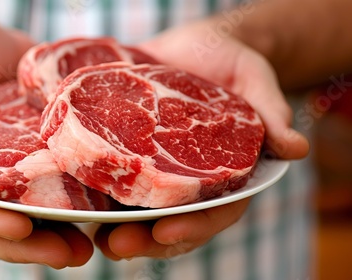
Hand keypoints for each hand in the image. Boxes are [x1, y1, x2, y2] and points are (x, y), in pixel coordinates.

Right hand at [0, 11, 91, 267]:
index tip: (19, 226)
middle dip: (30, 244)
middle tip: (67, 254)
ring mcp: (13, 174)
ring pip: (31, 217)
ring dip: (57, 236)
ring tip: (86, 248)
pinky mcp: (42, 161)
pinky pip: (57, 189)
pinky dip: (76, 205)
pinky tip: (101, 214)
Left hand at [93, 20, 309, 259]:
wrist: (190, 46)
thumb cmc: (228, 62)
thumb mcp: (253, 78)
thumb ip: (270, 110)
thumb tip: (297, 148)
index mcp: (223, 172)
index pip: (214, 210)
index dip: (194, 226)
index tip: (169, 232)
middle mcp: (187, 179)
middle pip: (171, 220)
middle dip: (147, 237)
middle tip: (120, 245)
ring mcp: (155, 168)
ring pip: (139, 208)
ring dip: (117, 227)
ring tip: (96, 236)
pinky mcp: (127, 151)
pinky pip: (112, 177)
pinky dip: (96, 193)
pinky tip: (76, 200)